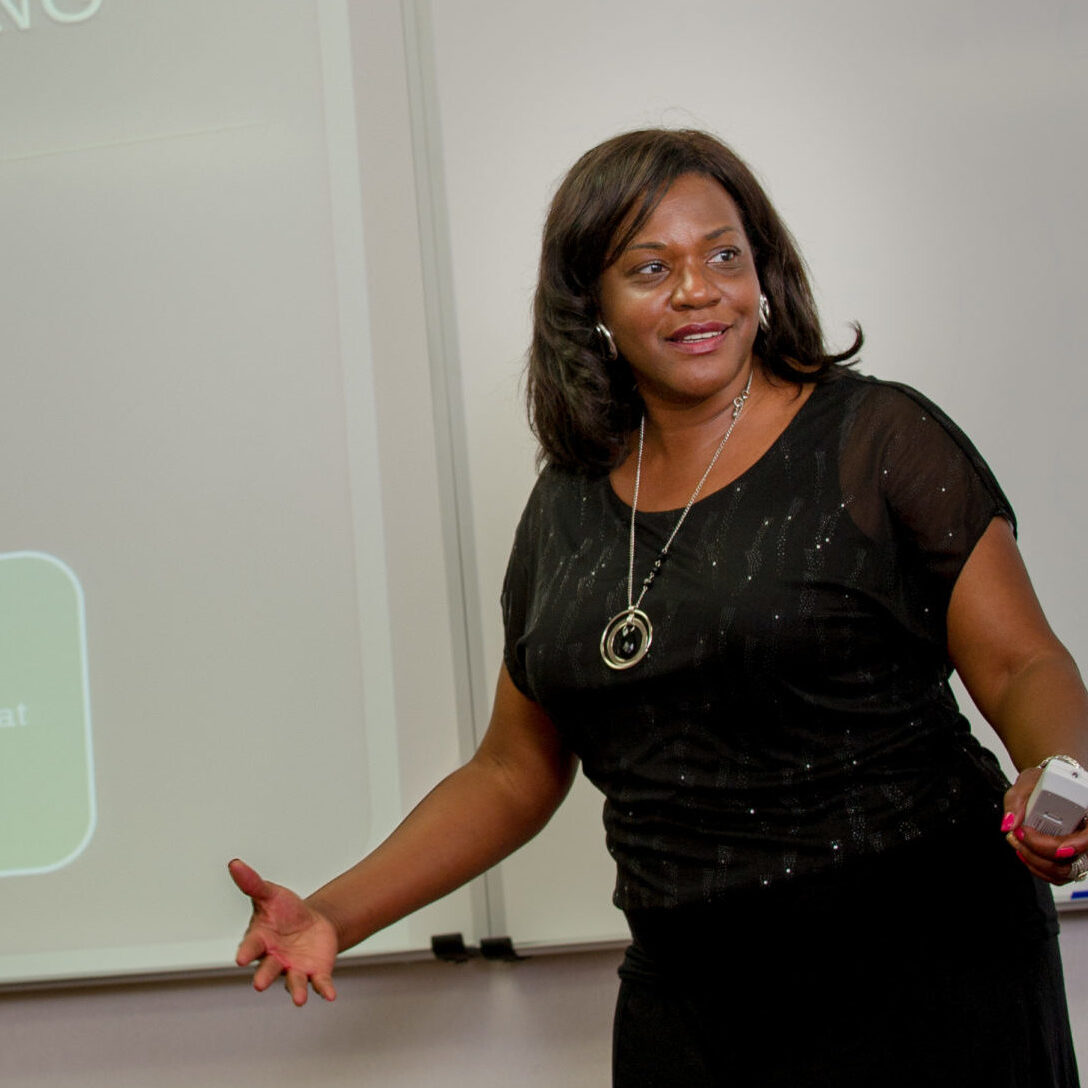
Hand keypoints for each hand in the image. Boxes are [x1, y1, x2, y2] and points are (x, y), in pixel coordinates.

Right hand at [228, 858, 339, 1004]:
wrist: (312, 923)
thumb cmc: (285, 911)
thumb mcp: (270, 894)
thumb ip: (252, 883)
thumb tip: (234, 864)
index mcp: (261, 940)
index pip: (251, 947)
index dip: (246, 952)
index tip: (240, 959)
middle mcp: (274, 959)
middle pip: (268, 970)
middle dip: (264, 977)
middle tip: (259, 985)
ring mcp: (294, 968)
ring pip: (293, 982)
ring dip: (296, 990)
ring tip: (299, 999)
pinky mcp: (314, 972)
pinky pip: (319, 983)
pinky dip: (323, 989)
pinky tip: (330, 995)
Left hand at [1002, 769, 1087, 885]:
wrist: (1045, 785)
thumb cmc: (1043, 783)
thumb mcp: (1027, 783)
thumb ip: (1016, 801)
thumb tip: (1009, 823)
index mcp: (1085, 812)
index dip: (1074, 845)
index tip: (1054, 846)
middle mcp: (1085, 834)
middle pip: (1072, 859)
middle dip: (1039, 851)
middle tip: (1018, 833)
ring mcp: (1077, 850)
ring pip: (1062, 871)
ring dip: (1033, 860)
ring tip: (1016, 840)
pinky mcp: (1066, 859)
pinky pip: (1054, 874)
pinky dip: (1035, 866)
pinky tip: (1022, 849)